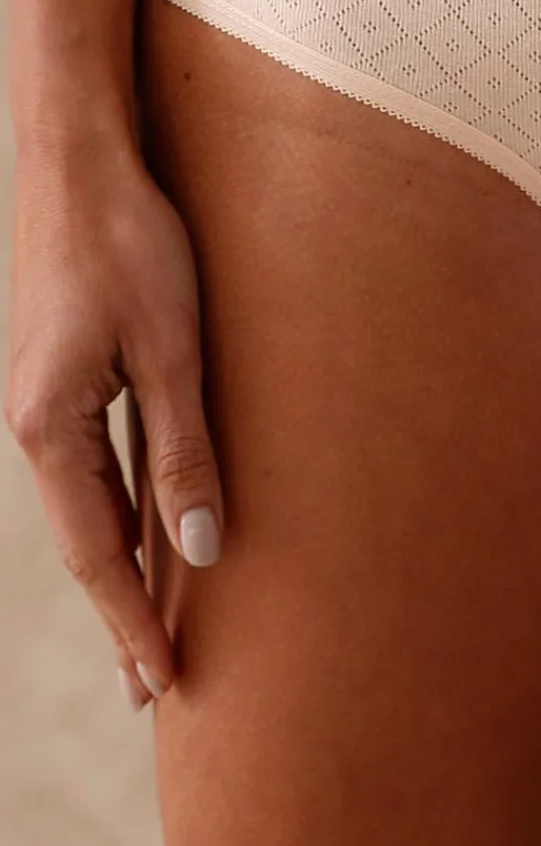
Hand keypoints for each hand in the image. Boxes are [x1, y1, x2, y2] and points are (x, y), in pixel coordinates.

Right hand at [3, 135, 224, 709]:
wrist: (79, 160)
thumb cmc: (130, 244)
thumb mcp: (171, 349)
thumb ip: (184, 451)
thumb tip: (200, 551)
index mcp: (48, 429)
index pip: (98, 551)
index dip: (133, 618)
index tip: (163, 683)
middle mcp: (35, 425)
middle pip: (86, 539)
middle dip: (126, 610)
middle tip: (159, 685)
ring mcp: (47, 400)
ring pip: (91, 505)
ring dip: (128, 564)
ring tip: (159, 623)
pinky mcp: (67, 373)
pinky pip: (98, 462)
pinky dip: (127, 507)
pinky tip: (153, 527)